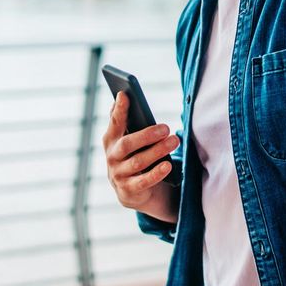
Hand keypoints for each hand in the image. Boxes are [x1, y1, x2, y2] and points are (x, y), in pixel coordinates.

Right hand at [102, 90, 178, 212]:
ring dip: (158, 151)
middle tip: (166, 128)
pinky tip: (168, 165)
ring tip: (174, 141)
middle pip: (127, 144)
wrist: (134, 191)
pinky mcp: (128, 190)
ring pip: (138, 162)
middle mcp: (111, 156)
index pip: (114, 122)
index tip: (125, 94)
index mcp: (111, 139)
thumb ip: (127, 122)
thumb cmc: (135, 155)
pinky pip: (143, 181)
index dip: (118, 109)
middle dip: (147, 135)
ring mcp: (118, 174)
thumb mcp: (131, 139)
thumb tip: (124, 96)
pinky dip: (156, 173)